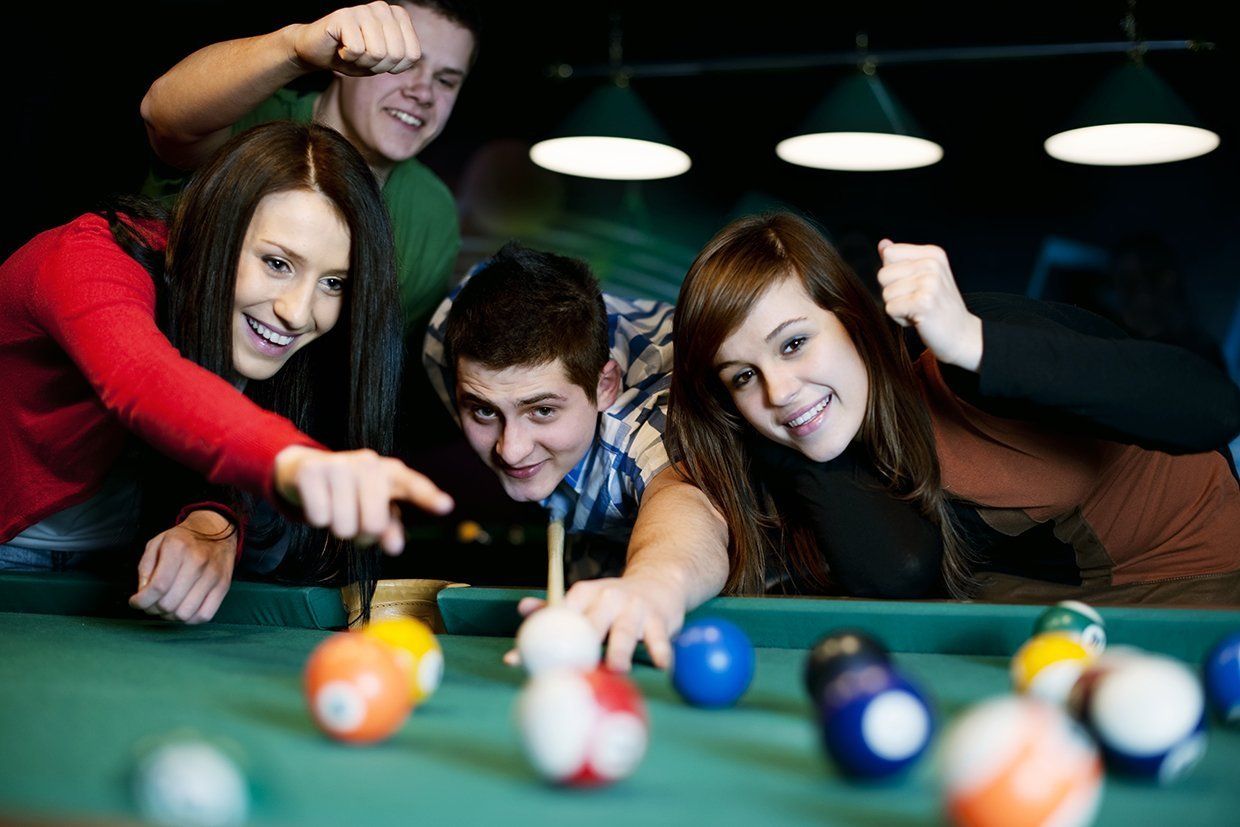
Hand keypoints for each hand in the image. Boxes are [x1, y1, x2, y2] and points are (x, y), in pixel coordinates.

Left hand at [129, 510, 236, 623]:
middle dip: (153, 609)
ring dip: (170, 616)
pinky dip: (189, 619)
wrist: (217, 529)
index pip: (158, 586)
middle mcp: (198, 561)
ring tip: (166, 607)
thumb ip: (145, 567)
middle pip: (169, 602)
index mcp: (178, 547)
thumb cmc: (183, 539)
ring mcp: (213, 576)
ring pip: (185, 613)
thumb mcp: (157, 543)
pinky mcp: (223, 586)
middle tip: (150, 604)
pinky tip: (182, 609)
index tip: (135, 602)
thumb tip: (143, 593)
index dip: (142, 601)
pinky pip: (204, 615)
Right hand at [273, 446, 453, 553]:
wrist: (306, 469)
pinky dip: (317, 519)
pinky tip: (317, 502)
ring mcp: (340, 464)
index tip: (446, 506)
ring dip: (338, 528)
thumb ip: (390, 527)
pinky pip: (319, 519)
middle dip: (362, 534)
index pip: (414, 486)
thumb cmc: (350, 493)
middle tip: (355, 521)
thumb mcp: (374, 508)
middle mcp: (369, 463)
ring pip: (344, 527)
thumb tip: (395, 547)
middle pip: (374, 524)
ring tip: (336, 509)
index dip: (429, 497)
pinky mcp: (312, 471)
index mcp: (391, 473)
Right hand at [289, 2, 420, 76]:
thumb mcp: (386, 61)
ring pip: (377, 53)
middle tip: (362, 56)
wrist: (319, 51)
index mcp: (398, 16)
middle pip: (395, 54)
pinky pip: (356, 50)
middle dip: (378, 65)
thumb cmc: (355, 56)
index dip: (395, 67)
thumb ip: (403, 57)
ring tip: (351, 51)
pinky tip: (341, 47)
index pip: (412, 54)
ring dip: (362, 62)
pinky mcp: (343, 15)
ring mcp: (363, 9)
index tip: (380, 60)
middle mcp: (383, 8)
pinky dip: (347, 57)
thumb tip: (410, 55)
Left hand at [507, 576, 684, 671]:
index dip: (538, 639)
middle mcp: (608, 597)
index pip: (558, 615)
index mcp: (584, 594)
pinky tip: (662, 666)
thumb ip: (554, 608)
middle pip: (591, 624)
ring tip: (617, 669)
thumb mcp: (586, 600)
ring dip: (620, 651)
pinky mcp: (659, 618)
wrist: (659, 581)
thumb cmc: (614, 602)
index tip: (520, 662)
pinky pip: (659, 638)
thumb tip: (522, 610)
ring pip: (625, 630)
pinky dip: (661, 652)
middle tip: (570, 671)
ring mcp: (635, 607)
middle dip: (579, 647)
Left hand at [876, 239, 983, 370]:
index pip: (889, 254)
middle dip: (893, 293)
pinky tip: (919, 319)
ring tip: (919, 310)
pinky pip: (890, 308)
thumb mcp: (923, 277)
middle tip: (916, 301)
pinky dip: (900, 319)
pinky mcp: (924, 302)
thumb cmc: (938, 306)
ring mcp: (930, 282)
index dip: (893, 274)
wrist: (962, 335)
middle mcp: (932, 264)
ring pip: (886, 293)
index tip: (914, 286)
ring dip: (898, 307)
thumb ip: (901, 260)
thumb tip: (883, 244)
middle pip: (883, 274)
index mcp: (933, 253)